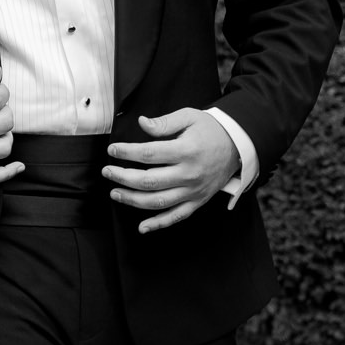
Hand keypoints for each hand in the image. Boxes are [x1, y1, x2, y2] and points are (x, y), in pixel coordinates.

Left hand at [105, 108, 239, 235]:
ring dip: (133, 200)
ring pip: (158, 201)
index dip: (126, 153)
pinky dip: (159, 224)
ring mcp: (193, 191)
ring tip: (115, 193)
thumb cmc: (210, 130)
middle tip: (107, 172)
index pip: (149, 154)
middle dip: (123, 177)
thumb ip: (164, 122)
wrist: (237, 146)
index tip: (113, 150)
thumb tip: (142, 123)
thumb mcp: (189, 117)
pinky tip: (142, 227)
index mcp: (186, 150)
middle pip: (149, 180)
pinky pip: (176, 216)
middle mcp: (189, 174)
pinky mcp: (197, 201)